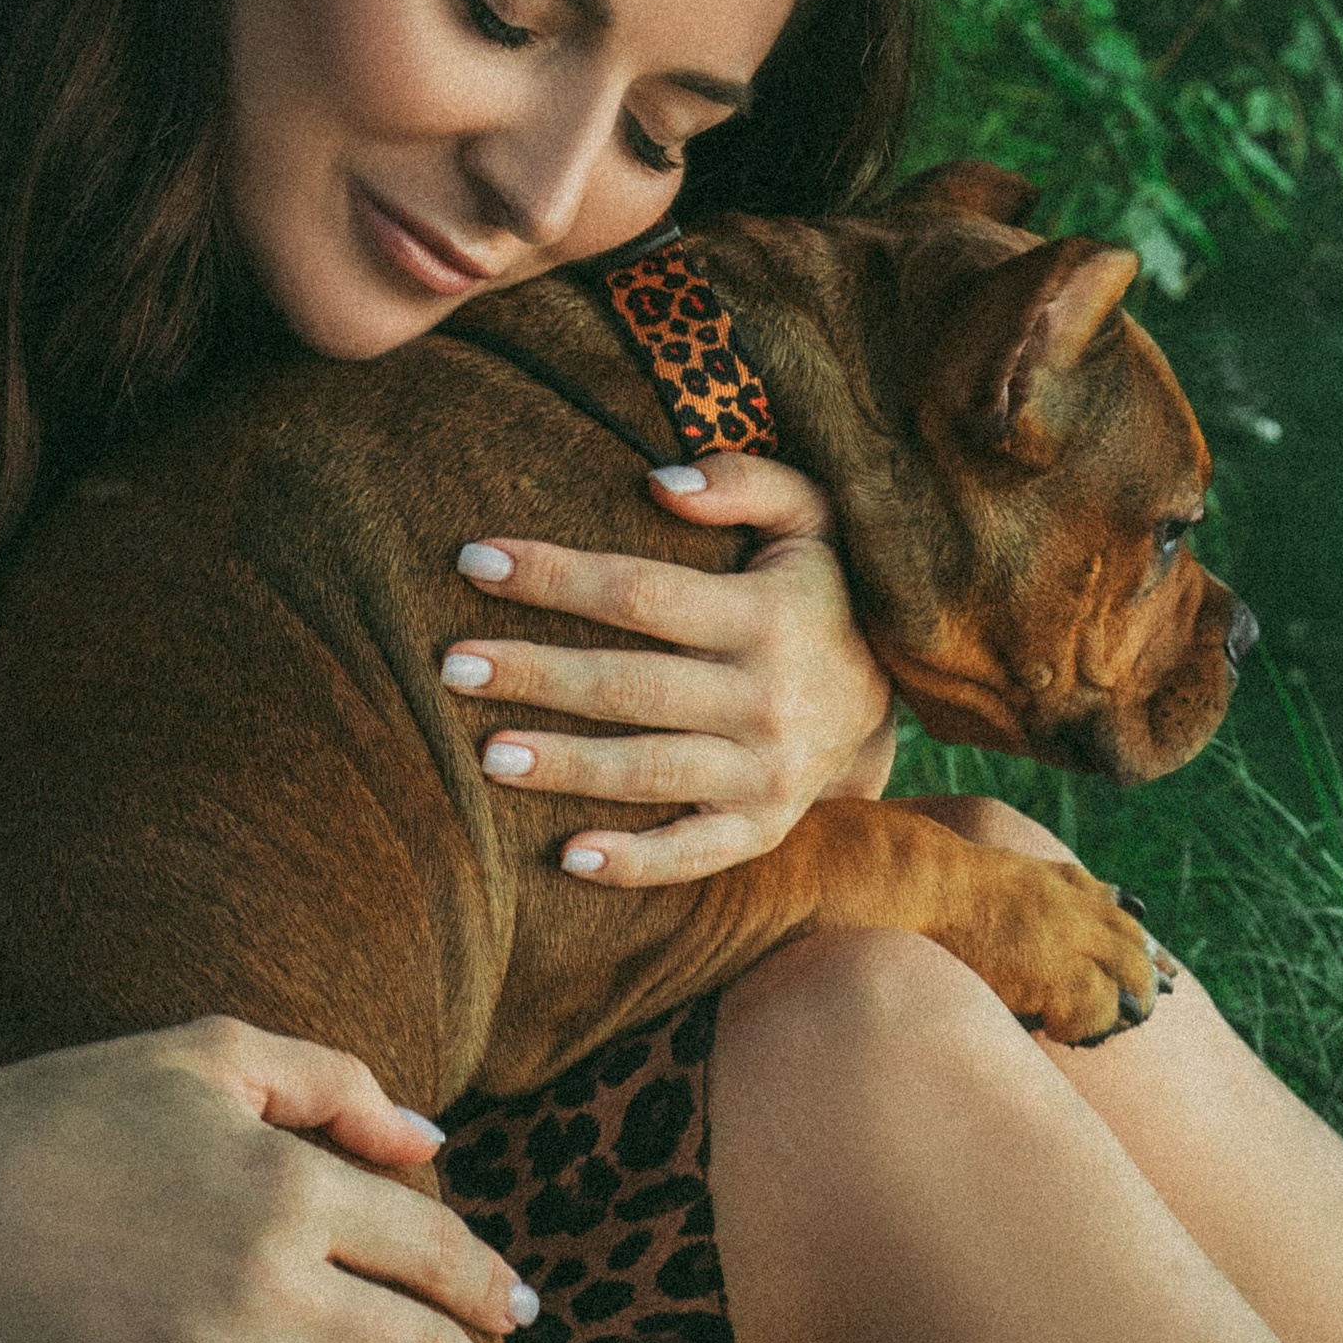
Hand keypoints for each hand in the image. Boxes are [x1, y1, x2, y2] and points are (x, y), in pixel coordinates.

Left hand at [448, 452, 897, 884]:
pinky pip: (695, 853)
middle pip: (629, 685)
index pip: (641, 593)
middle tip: (453, 667)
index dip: (556, 575)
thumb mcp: (811, 516)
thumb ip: (746, 481)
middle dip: (536, 673)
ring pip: (649, 770)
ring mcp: (766, 771)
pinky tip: (567, 858)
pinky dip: (634, 862)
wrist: (889, 694)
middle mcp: (767, 697)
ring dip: (566, 765)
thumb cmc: (819, 589)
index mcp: (766, 615)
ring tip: (487, 755)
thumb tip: (658, 481)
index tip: (477, 560)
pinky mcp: (762, 827)